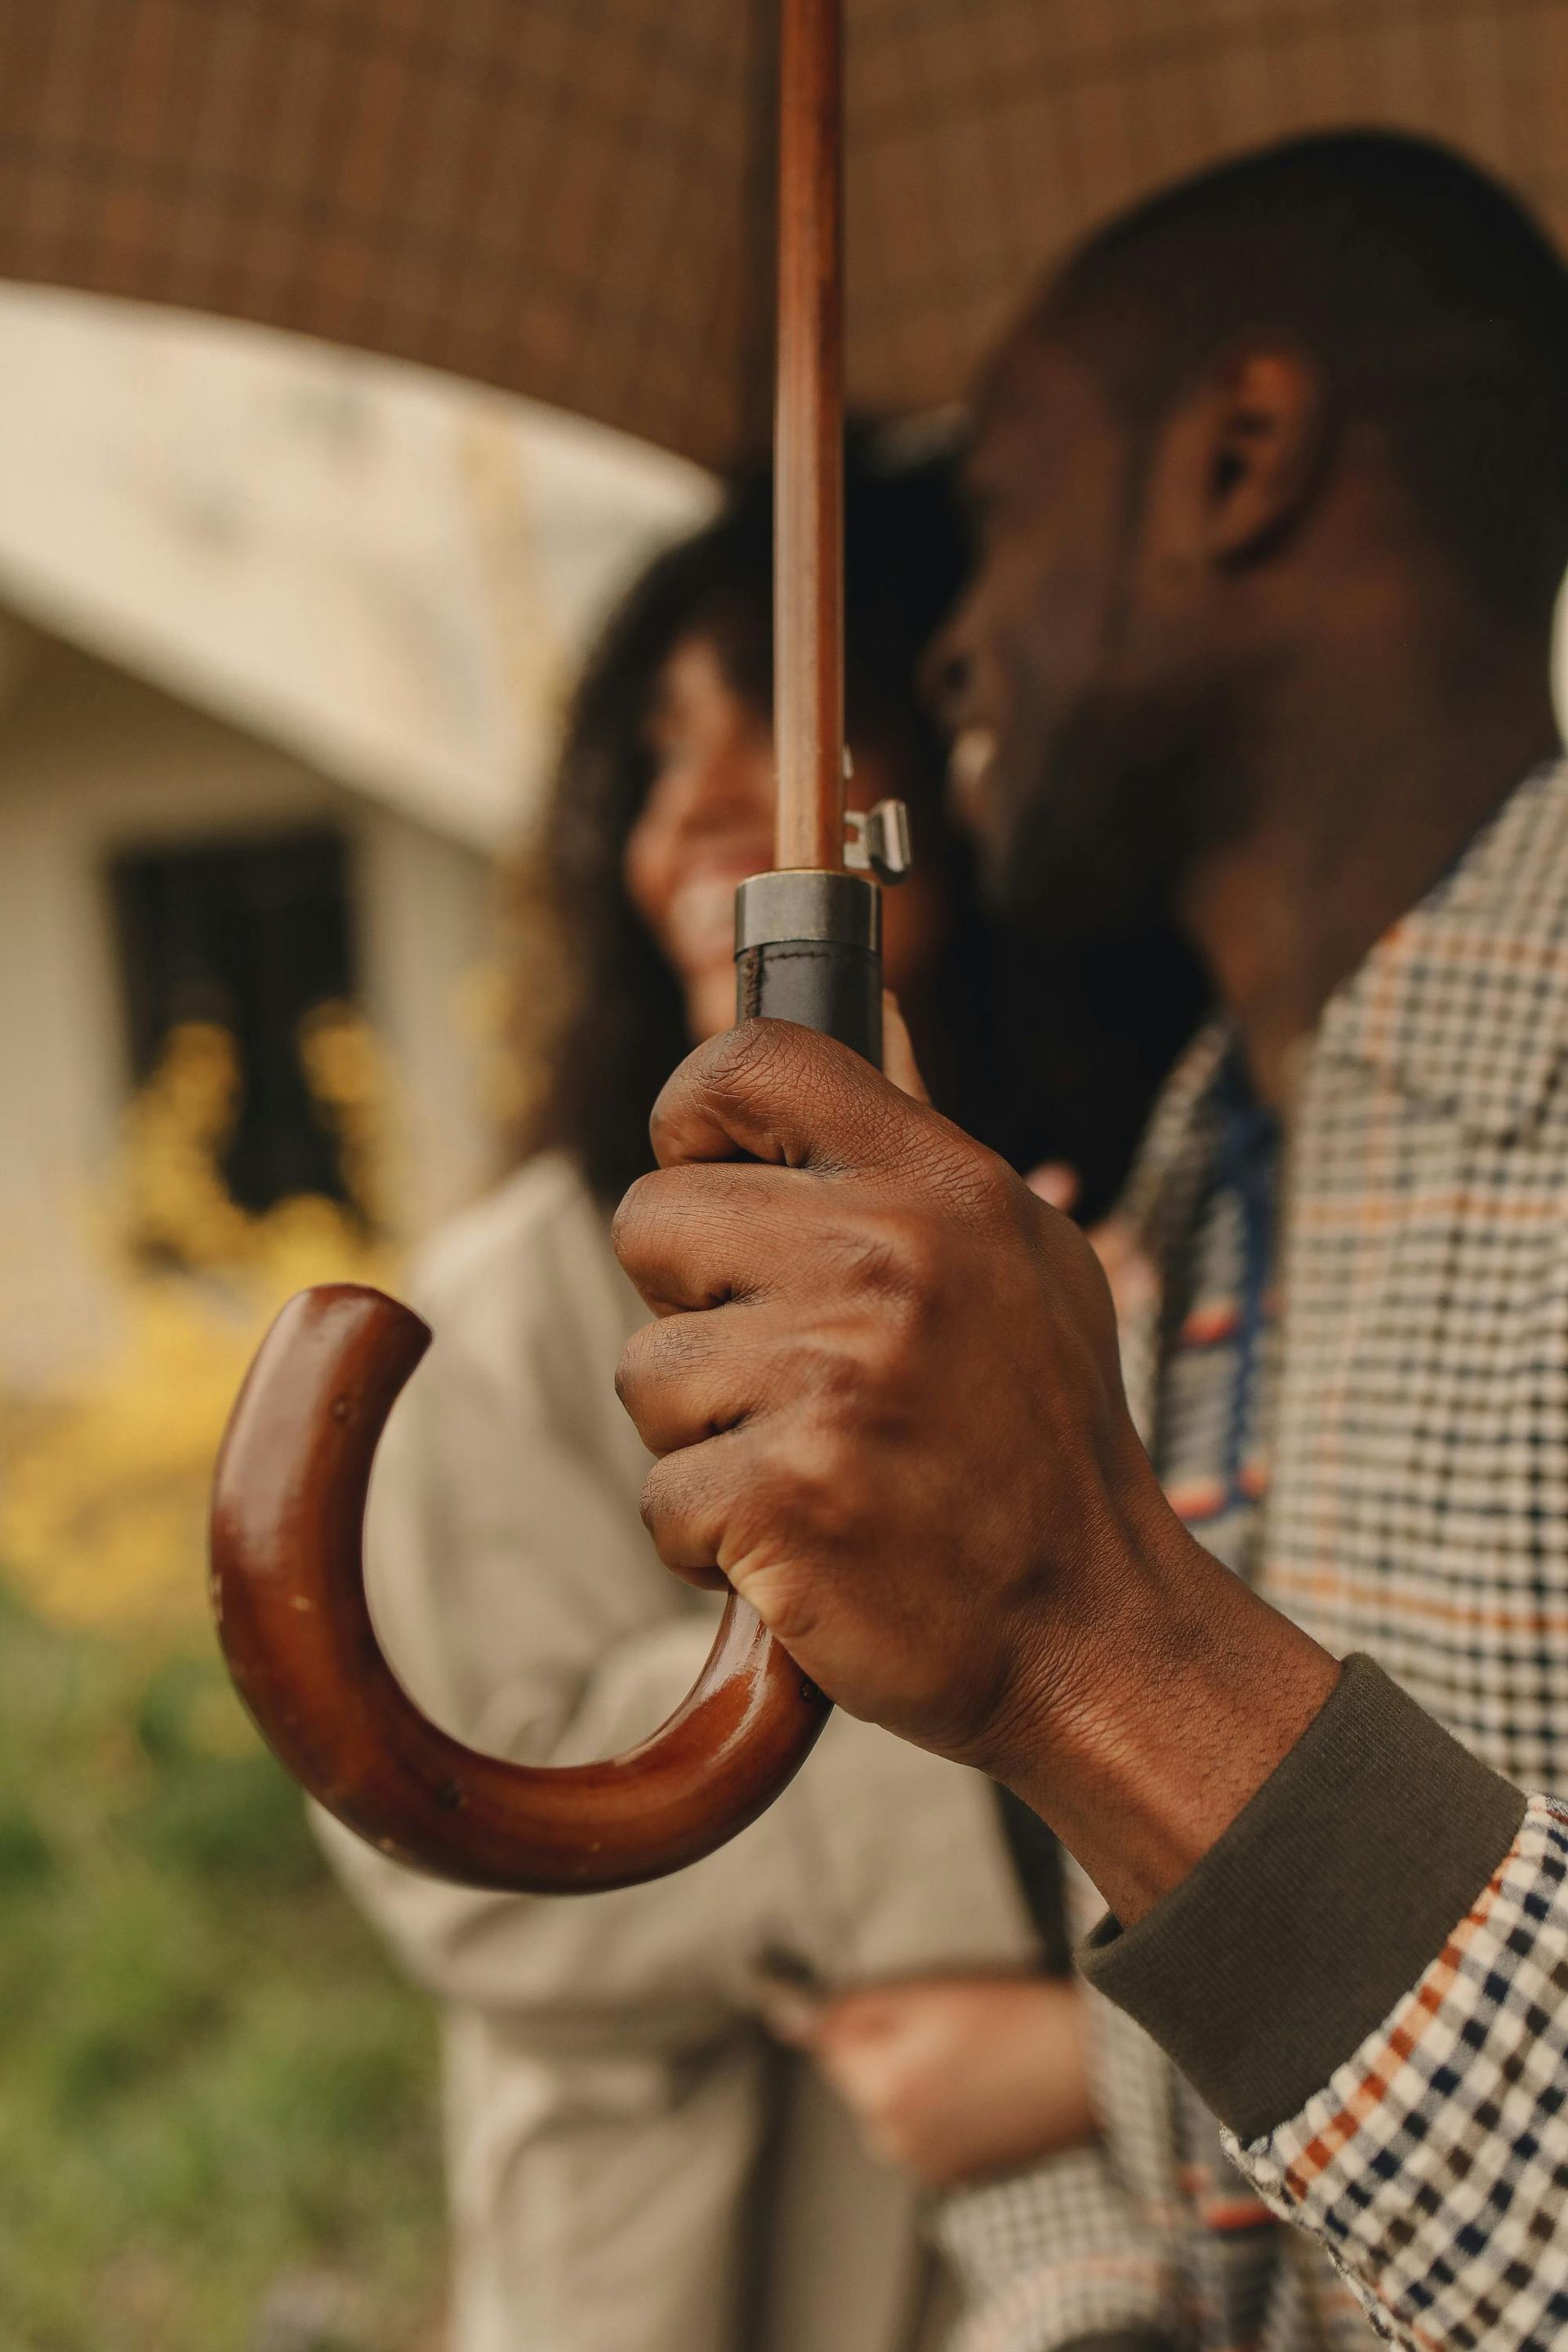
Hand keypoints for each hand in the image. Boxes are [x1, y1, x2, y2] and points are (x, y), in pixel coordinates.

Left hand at [612, 1021, 1336, 1921]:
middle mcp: (885, 1261)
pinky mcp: (783, 1497)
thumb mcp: (1026, 1257)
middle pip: (651, 1218)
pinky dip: (712, 1542)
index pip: (751, 1060)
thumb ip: (917, 1155)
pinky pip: (661, 1497)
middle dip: (690, 1308)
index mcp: (940, 1185)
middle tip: (783, 1373)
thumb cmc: (1041, 1444)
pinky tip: (806, 1543)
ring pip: (646, 1372)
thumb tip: (853, 1015)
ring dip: (704, 1438)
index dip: (694, 1115)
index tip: (714, 1179)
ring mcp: (833, 1379)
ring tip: (815, 1466)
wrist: (1093, 1634)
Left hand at [772, 1973, 1094, 2187]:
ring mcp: (926, 2167)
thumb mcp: (930, 1995)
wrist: (1094, 2070)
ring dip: (914, 2073)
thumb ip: (850, 2010)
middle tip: (952, 2022)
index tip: (910, 2003)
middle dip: (888, 2044)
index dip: (864, 2013)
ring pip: (891, 2099)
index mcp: (881, 2093)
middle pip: (860, 2074)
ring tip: (974, 2052)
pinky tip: (984, 2082)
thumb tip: (782, 2016)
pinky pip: (922, 2127)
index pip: (830, 2040)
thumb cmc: (1014, 2019)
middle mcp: (894, 2142)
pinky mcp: (956, 2176)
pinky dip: (940, 2103)